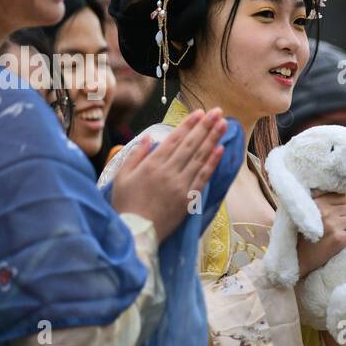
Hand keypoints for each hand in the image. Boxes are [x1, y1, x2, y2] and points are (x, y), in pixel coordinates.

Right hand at [109, 107, 226, 242]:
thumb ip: (135, 155)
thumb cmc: (125, 205)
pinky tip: (220, 150)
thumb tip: (148, 138)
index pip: (174, 139)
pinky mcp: (189, 198)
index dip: (188, 125)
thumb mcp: (122, 177)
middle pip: (191, 145)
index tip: (200, 112)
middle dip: (205, 126)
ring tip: (223, 125)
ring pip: (200, 158)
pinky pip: (203, 177)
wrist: (137, 233)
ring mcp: (181, 185)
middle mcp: (169, 171)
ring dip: (213, 139)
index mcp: (151, 164)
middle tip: (218, 112)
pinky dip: (212, 163)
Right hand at [298, 193, 345, 277]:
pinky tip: (344, 243)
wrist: (296, 260)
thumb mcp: (306, 213)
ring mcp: (332, 225)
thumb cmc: (301, 237)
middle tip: (340, 229)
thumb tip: (344, 197)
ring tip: (342, 235)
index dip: (342, 207)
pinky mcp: (338, 239)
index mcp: (317, 203)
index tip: (337, 217)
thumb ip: (321, 204)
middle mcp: (325, 211)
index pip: (342, 197)